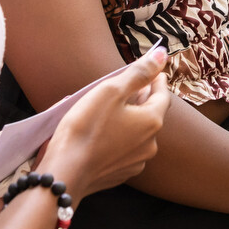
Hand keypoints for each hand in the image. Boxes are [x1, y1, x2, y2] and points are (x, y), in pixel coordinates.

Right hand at [39, 48, 171, 196]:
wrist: (66, 173)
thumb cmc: (86, 127)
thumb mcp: (111, 91)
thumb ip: (138, 73)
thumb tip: (162, 55)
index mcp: (151, 121)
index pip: (163, 95)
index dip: (157, 80)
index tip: (154, 70)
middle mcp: (150, 144)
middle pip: (150, 114)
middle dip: (141, 98)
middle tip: (130, 85)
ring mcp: (135, 162)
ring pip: (137, 132)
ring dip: (129, 118)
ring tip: (112, 108)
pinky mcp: (119, 174)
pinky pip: (124, 149)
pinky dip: (118, 137)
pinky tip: (102, 132)